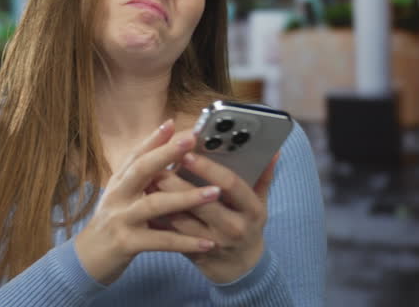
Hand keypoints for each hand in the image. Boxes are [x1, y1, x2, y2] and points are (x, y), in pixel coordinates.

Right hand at [74, 120, 222, 284]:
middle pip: (142, 170)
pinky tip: (207, 242)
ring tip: (214, 192)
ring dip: (187, 197)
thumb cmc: (113, 224)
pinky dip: (185, 242)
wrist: (87, 260)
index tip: (172, 123)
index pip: (136, 155)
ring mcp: (121, 219)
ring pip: (155, 204)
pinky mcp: (127, 244)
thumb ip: (141, 178)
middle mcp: (118, 196)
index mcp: (119, 182)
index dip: (153, 138)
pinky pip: (160, 240)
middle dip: (167, 153)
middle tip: (192, 140)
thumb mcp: (122, 196)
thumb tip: (164, 152)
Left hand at [154, 138, 279, 283]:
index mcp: (251, 210)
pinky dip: (158, 217)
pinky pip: (172, 233)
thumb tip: (272, 150)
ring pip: (182, 219)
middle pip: (201, 202)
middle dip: (177, 181)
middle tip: (158, 163)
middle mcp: (234, 227)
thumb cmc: (248, 226)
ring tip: (147, 178)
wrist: (242, 268)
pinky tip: (145, 201)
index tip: (187, 153)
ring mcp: (213, 243)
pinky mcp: (194, 253)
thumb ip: (263, 176)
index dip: (208, 168)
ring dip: (162, 198)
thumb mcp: (259, 203)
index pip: (230, 184)